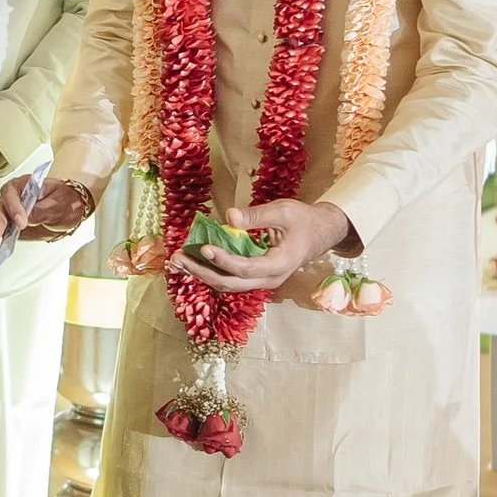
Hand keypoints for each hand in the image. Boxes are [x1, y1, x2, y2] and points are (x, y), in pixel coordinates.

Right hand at [0, 174, 91, 246]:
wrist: (70, 208)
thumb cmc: (66, 200)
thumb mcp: (60, 202)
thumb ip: (43, 209)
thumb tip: (27, 218)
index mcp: (24, 185)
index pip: (12, 193)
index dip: (14, 207)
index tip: (22, 222)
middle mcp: (12, 197)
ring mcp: (8, 212)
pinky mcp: (7, 227)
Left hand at [167, 198, 351, 293]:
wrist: (319, 234)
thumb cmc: (302, 220)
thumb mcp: (283, 211)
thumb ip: (257, 215)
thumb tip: (229, 217)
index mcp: (279, 265)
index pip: (246, 268)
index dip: (224, 260)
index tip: (204, 248)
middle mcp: (269, 279)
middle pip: (231, 283)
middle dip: (202, 272)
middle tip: (178, 258)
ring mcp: (261, 281)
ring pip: (227, 284)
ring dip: (202, 273)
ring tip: (178, 260)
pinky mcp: (254, 277)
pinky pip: (229, 279)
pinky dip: (210, 270)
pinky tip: (192, 260)